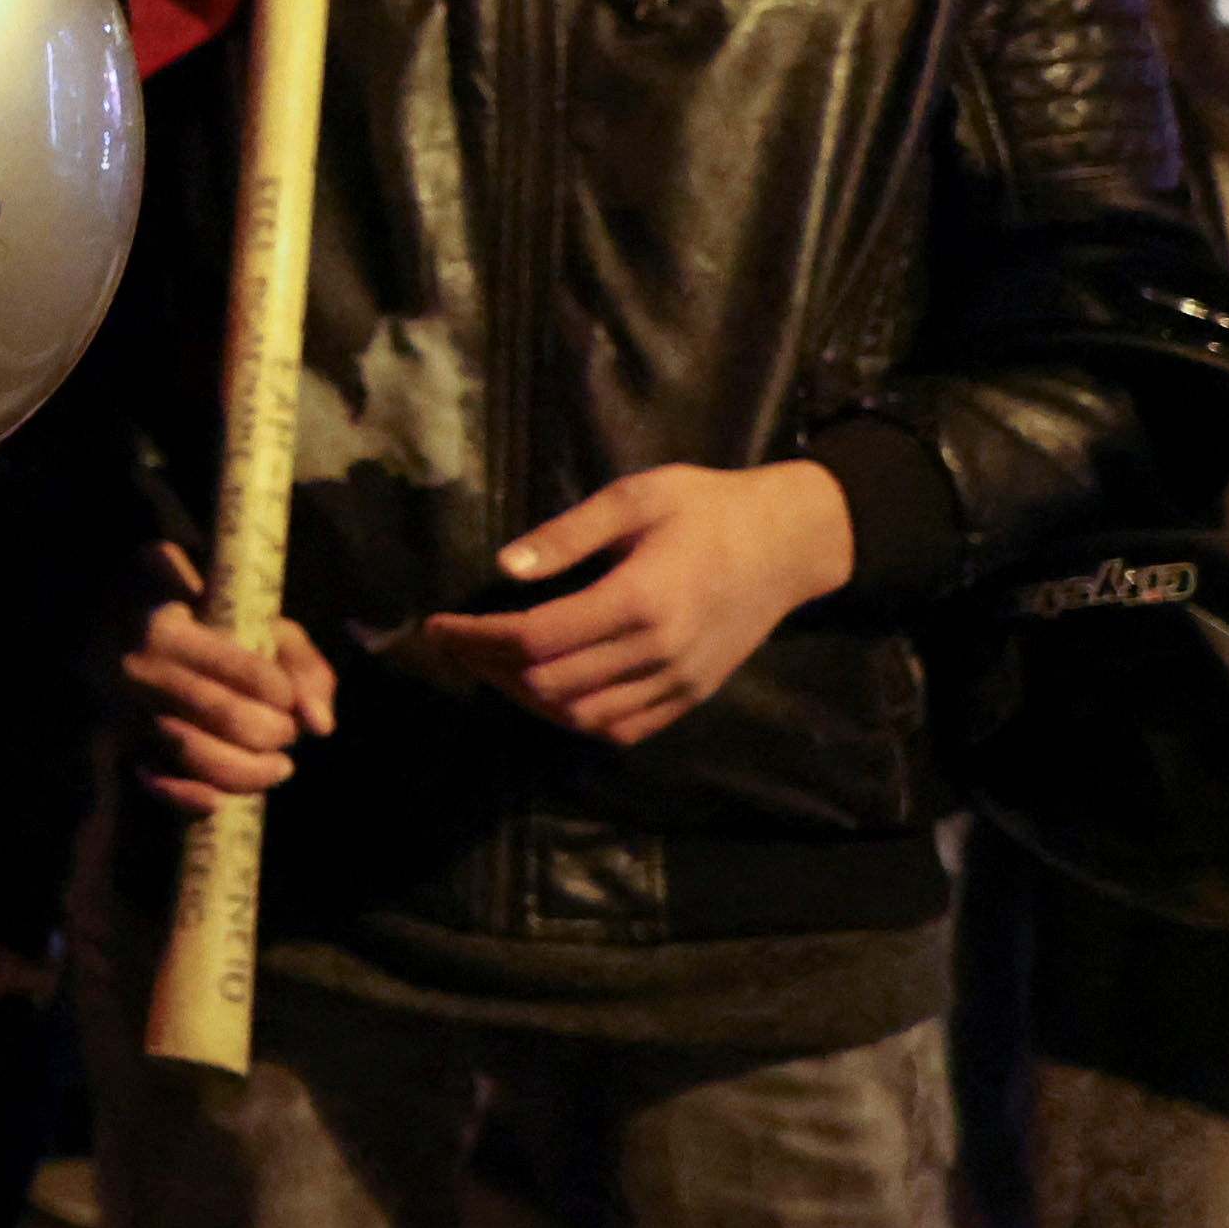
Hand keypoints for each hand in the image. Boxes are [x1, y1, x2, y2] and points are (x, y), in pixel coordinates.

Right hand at [119, 540, 338, 812]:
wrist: (119, 630)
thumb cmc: (205, 630)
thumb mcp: (254, 626)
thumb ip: (302, 665)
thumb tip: (320, 725)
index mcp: (173, 632)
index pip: (249, 672)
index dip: (284, 694)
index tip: (289, 699)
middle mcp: (142, 672)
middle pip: (229, 717)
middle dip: (274, 733)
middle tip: (287, 733)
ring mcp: (127, 712)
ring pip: (196, 755)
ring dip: (250, 772)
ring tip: (278, 766)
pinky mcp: (121, 745)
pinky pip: (156, 783)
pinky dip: (189, 799)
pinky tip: (218, 801)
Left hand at [406, 460, 853, 747]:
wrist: (791, 542)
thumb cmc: (708, 507)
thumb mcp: (634, 498)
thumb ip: (567, 534)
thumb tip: (504, 565)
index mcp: (640, 600)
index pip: (536, 639)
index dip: (476, 638)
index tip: (437, 624)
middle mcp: (660, 653)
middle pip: (550, 686)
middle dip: (488, 668)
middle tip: (456, 642)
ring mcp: (680, 682)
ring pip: (583, 718)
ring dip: (525, 699)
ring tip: (491, 665)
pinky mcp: (693, 695)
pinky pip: (623, 728)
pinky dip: (575, 719)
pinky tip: (547, 690)